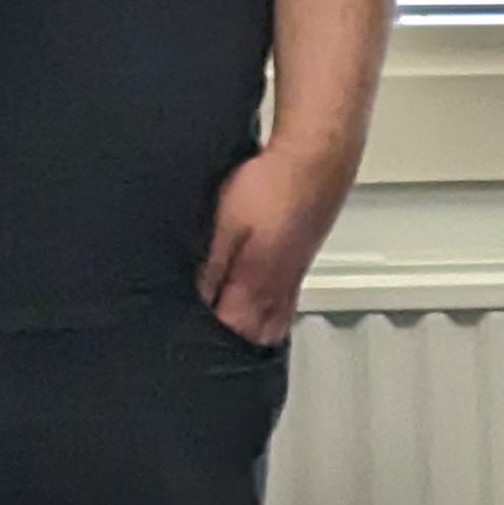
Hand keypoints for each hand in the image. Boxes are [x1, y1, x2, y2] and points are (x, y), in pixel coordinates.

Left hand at [197, 138, 350, 343]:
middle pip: (254, 336)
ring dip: (250, 332)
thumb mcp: (226, 225)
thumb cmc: (271, 186)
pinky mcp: (300, 265)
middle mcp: (278, 289)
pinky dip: (271, 317)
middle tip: (205, 343)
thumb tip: (197, 302)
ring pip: (273, 324)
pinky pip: (285, 306)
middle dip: (231, 344)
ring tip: (228, 334)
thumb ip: (212, 268)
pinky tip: (260, 311)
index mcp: (256, 284)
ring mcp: (293, 279)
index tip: (188, 341)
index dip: (208, 342)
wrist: (315, 161)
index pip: (231, 332)